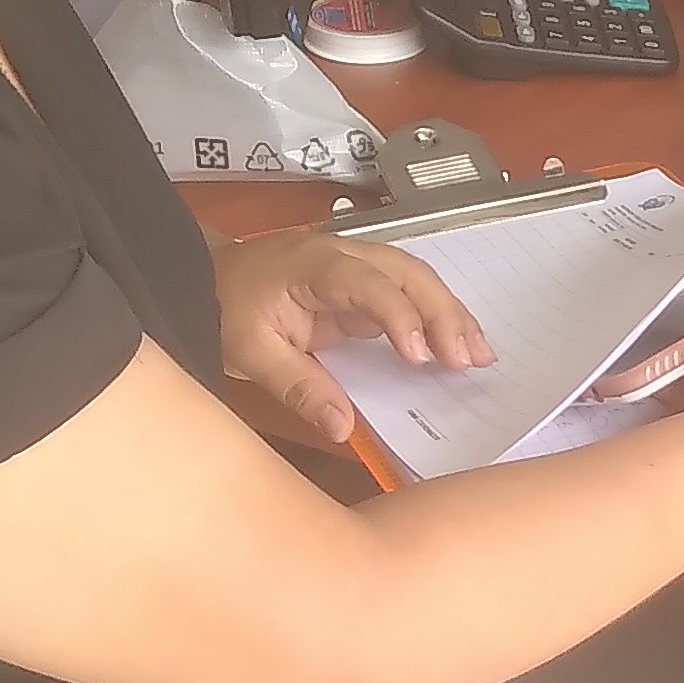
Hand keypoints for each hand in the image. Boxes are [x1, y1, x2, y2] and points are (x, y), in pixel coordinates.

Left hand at [212, 227, 489, 447]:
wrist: (202, 277)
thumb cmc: (223, 307)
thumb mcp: (251, 353)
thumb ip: (299, 388)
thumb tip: (344, 428)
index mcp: (314, 264)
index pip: (369, 283)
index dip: (399, 317)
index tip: (420, 357)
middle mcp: (344, 254)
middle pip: (409, 273)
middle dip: (444, 315)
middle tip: (468, 360)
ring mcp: (356, 265)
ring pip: (418, 279)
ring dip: (451, 315)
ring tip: (480, 356)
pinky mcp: (362, 284)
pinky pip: (408, 294)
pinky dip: (437, 317)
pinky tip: (459, 345)